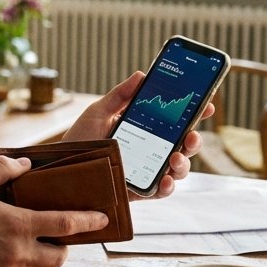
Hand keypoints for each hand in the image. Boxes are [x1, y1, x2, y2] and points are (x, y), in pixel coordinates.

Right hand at [0, 155, 107, 266]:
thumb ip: (3, 169)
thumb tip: (25, 164)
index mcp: (18, 225)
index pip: (65, 224)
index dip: (88, 221)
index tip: (103, 219)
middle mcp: (18, 252)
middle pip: (59, 257)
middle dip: (64, 247)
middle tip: (57, 235)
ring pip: (34, 265)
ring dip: (33, 252)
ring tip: (14, 237)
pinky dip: (10, 261)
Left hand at [62, 72, 214, 198]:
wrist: (60, 168)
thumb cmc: (80, 139)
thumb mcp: (98, 113)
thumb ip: (120, 96)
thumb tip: (142, 75)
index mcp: (145, 129)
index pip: (174, 121)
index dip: (193, 113)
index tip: (205, 104)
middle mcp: (150, 150)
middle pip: (182, 145)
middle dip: (194, 140)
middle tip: (193, 135)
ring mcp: (146, 171)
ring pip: (177, 169)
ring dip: (184, 164)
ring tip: (177, 158)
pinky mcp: (138, 191)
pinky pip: (160, 191)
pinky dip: (168, 187)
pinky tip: (166, 180)